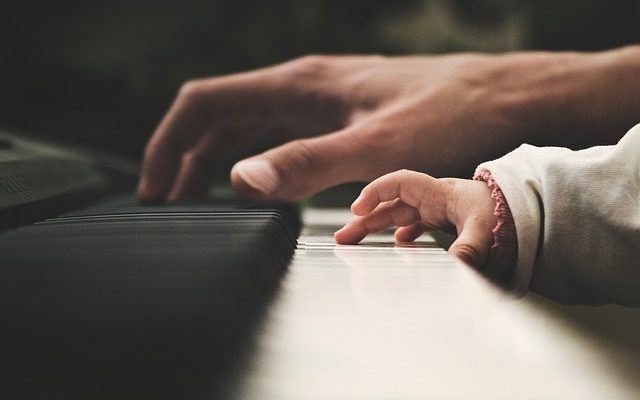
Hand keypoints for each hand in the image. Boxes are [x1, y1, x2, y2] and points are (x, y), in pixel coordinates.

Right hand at [137, 48, 638, 201]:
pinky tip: (258, 188)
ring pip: (249, 129)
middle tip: (168, 205)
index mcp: (298, 86)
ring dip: (216, 163)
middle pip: (219, 118)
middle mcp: (303, 88)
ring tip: (198, 201)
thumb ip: (308, 163)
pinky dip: (254, 164)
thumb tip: (239, 180)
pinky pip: (281, 139)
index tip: (153, 188)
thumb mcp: (378, 147)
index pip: (205, 105)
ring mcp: (322, 102)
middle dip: (184, 159)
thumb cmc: (452, 113)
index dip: (168, 144)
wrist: (507, 98)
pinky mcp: (342, 119)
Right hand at [334, 170, 497, 268]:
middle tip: (343, 237)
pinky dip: (400, 234)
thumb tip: (457, 265)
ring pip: (397, 215)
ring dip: (375, 227)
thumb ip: (470, 246)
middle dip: (364, 218)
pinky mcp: (443, 221)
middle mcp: (434, 199)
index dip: (375, 192)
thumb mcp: (487, 229)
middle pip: (390, 204)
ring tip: (354, 242)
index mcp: (439, 193)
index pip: (400, 182)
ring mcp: (437, 210)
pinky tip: (393, 245)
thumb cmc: (507, 213)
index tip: (357, 209)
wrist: (528, 210)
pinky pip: (413, 224)